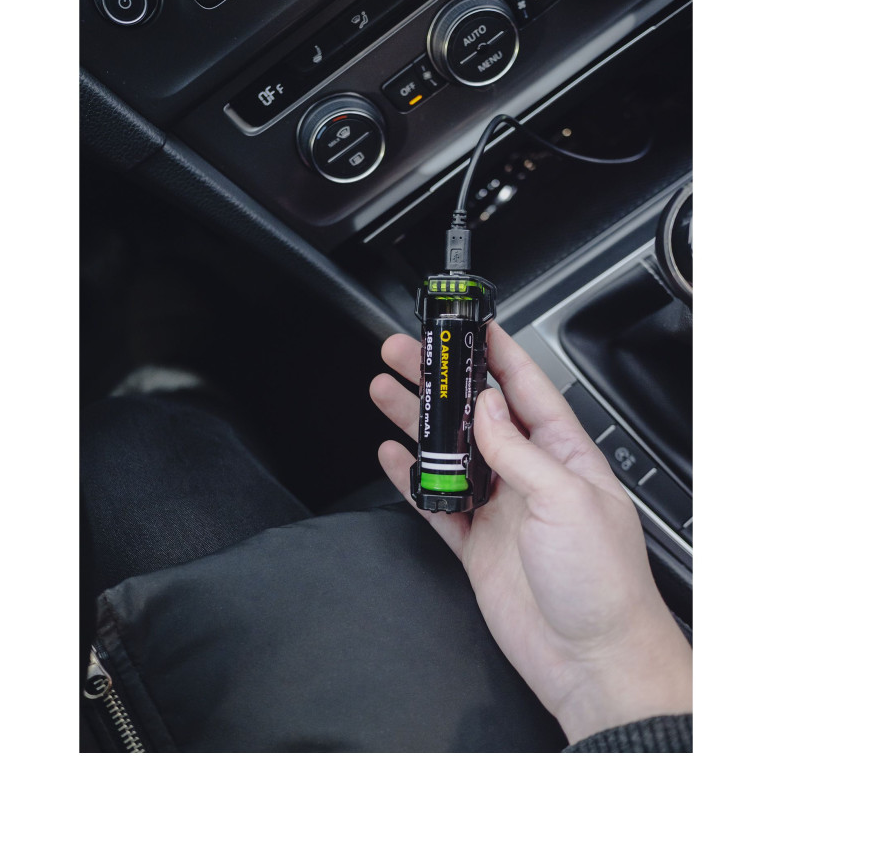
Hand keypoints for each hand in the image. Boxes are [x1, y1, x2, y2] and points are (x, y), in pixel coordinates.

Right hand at [370, 322, 691, 742]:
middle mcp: (530, 476)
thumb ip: (519, 449)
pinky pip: (436, 503)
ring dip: (418, 423)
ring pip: (449, 454)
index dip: (496, 354)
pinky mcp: (476, 545)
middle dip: (440, 382)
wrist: (592, 661)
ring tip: (385, 391)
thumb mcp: (566, 499)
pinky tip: (393, 458)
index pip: (525, 389)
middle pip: (475, 415)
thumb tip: (486, 407)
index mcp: (564, 455)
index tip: (468, 327)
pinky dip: (412, 481)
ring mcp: (500, 510)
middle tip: (404, 353)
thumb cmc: (603, 583)